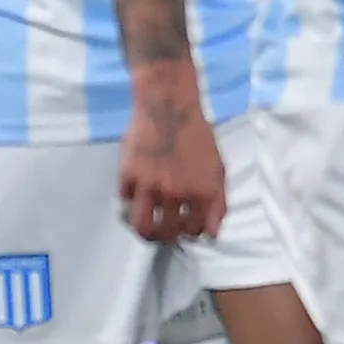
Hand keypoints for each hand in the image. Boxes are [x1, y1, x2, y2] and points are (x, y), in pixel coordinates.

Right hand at [117, 67, 225, 241]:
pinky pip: (125, 200)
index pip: (194, 231)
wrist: (169, 106)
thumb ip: (218, 204)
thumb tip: (212, 234)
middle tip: (163, 231)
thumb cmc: (196, 134)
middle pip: (167, 233)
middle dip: (166, 237)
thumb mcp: (218, 168)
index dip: (190, 231)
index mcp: (202, 192)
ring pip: (142, 226)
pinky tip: (136, 195)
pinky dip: (129, 201)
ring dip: (144, 232)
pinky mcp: (128, 175)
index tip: (184, 227)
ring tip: (145, 228)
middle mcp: (176, 192)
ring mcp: (150, 185)